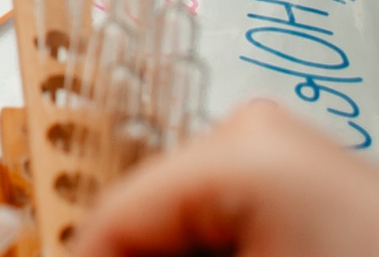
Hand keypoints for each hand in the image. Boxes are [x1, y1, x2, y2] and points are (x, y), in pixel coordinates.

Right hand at [74, 102, 378, 256]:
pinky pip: (215, 218)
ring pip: (172, 220)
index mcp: (229, 153)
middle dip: (125, 255)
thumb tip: (86, 254)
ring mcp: (269, 153)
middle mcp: (241, 135)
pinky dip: (200, 251)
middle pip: (139, 218)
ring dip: (163, 253)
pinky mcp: (293, 181)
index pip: (111, 222)